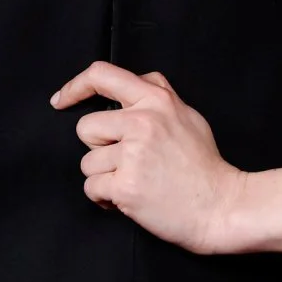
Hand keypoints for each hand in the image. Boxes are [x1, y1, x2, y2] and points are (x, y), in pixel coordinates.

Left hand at [52, 62, 244, 254]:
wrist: (220, 206)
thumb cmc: (204, 165)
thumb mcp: (187, 115)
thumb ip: (159, 96)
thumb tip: (132, 84)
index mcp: (157, 100)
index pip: (102, 75)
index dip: (75, 87)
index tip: (61, 100)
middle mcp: (143, 122)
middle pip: (85, 127)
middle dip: (99, 148)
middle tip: (127, 160)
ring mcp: (133, 154)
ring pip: (87, 163)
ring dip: (104, 177)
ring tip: (134, 181)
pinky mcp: (126, 186)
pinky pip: (92, 188)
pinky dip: (105, 198)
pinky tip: (129, 198)